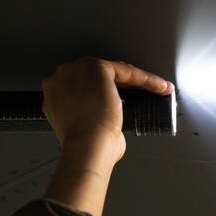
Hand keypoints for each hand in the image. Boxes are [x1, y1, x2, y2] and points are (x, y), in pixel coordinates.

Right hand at [42, 56, 173, 166]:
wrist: (85, 146)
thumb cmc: (84, 146)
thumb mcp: (82, 130)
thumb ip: (91, 120)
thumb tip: (111, 127)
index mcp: (54, 93)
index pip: (84, 86)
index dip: (104, 93)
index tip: (122, 101)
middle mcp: (62, 77)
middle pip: (97, 75)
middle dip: (121, 83)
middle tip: (142, 94)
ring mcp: (78, 70)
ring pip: (114, 71)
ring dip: (137, 80)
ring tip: (155, 90)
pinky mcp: (98, 68)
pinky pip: (128, 71)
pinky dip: (147, 80)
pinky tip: (161, 87)